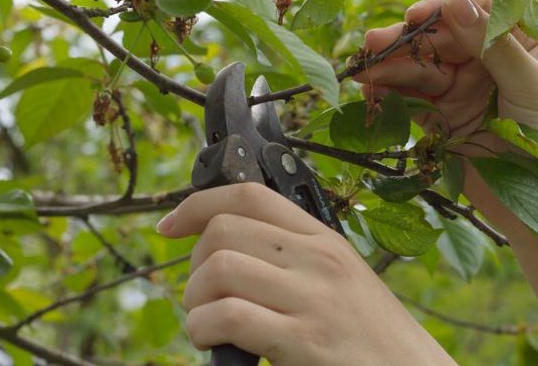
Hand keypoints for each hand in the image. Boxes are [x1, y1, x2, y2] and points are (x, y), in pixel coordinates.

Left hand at [156, 183, 454, 365]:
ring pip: (218, 270)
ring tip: (208, 320)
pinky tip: (214, 341)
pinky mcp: (302, 340)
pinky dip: (203, 329)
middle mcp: (317, 258)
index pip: (250, 196)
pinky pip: (227, 317)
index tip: (169, 226)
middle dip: (193, 263)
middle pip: (223, 231)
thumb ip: (295, 256)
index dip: (198, 204)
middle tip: (202, 293)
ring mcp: (311, 297)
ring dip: (195, 300)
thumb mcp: (340, 276)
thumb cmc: (367, 331)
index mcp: (323, 238)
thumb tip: (229, 246)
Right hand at [355, 0, 537, 227]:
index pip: (476, 7)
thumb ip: (493, 45)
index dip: (444, 7)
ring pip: (419, 65)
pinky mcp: (442, 116)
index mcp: (519, 37)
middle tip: (373, 43)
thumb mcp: (530, 85)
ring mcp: (461, 85)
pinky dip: (389, 94)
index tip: (418, 16)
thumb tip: (456, 4)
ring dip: (389, 66)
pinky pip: (410, 98)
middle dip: (406, 39)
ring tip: (362, 70)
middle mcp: (487, 55)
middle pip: (439, 35)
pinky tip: (370, 92)